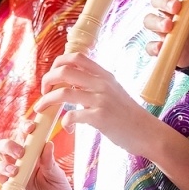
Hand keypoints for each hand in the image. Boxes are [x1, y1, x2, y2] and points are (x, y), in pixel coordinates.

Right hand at [0, 134, 73, 189]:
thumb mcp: (58, 178)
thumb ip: (50, 162)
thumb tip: (48, 143)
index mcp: (32, 158)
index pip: (22, 138)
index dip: (23, 129)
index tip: (31, 127)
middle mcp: (18, 167)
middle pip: (3, 150)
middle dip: (8, 146)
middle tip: (20, 153)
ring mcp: (11, 183)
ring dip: (2, 167)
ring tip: (15, 173)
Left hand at [35, 52, 160, 158]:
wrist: (148, 132)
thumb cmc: (128, 115)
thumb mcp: (114, 91)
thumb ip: (96, 84)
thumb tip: (73, 83)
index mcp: (104, 75)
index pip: (76, 57)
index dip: (57, 63)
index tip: (52, 77)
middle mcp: (102, 83)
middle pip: (64, 71)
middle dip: (47, 80)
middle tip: (43, 92)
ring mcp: (101, 100)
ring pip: (63, 93)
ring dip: (46, 101)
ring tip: (40, 109)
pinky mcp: (100, 117)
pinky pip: (72, 115)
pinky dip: (64, 122)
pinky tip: (66, 127)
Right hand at [143, 0, 188, 66]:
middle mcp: (171, 10)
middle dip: (164, 1)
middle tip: (176, 7)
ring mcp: (165, 28)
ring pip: (149, 20)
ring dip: (155, 21)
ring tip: (168, 26)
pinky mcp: (163, 46)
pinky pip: (150, 46)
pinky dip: (153, 46)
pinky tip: (161, 47)